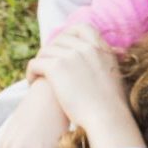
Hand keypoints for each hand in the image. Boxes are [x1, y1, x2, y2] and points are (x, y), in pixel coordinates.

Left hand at [25, 24, 140, 147]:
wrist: (108, 119)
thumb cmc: (113, 109)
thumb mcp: (116, 80)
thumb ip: (108, 67)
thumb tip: (110, 64)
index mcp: (103, 50)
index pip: (82, 28)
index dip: (69, 35)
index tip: (63, 48)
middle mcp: (87, 48)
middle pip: (59, 40)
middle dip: (51, 52)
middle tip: (46, 66)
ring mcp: (72, 56)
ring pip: (45, 51)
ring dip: (40, 64)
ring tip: (38, 77)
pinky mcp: (57, 67)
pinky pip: (35, 63)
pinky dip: (30, 73)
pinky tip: (32, 83)